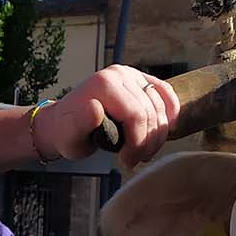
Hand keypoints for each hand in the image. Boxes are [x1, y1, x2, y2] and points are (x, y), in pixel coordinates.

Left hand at [33, 65, 178, 170]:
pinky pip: (165, 93)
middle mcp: (120, 74)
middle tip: (134, 161)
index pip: (136, 115)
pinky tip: (168, 129)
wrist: (64, 123)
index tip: (127, 162)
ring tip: (142, 153)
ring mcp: (132, 75)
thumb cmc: (67, 133)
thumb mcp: (69, 136)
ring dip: (158, 135)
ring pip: (161, 107)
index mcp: (104, 84)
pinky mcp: (140, 80)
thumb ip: (81, 124)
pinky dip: (171, 112)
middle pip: (151, 112)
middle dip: (147, 142)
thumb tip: (94, 108)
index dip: (138, 142)